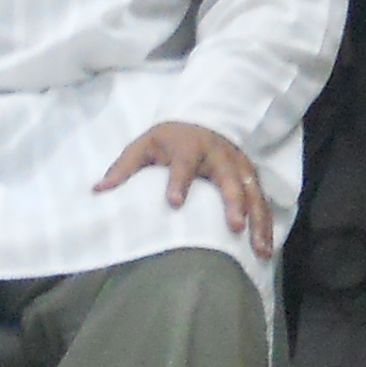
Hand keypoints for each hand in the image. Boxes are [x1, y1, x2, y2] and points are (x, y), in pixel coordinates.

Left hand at [95, 122, 276, 250]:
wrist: (201, 118)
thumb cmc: (168, 139)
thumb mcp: (143, 145)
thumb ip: (123, 168)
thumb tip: (98, 191)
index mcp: (188, 146)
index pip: (184, 163)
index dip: (179, 181)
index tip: (174, 202)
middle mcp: (218, 154)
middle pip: (228, 178)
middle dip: (233, 202)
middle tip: (234, 226)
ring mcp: (238, 165)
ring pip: (252, 192)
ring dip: (257, 219)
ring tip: (259, 248)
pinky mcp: (250, 175)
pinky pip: (262, 200)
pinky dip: (266, 222)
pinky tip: (267, 246)